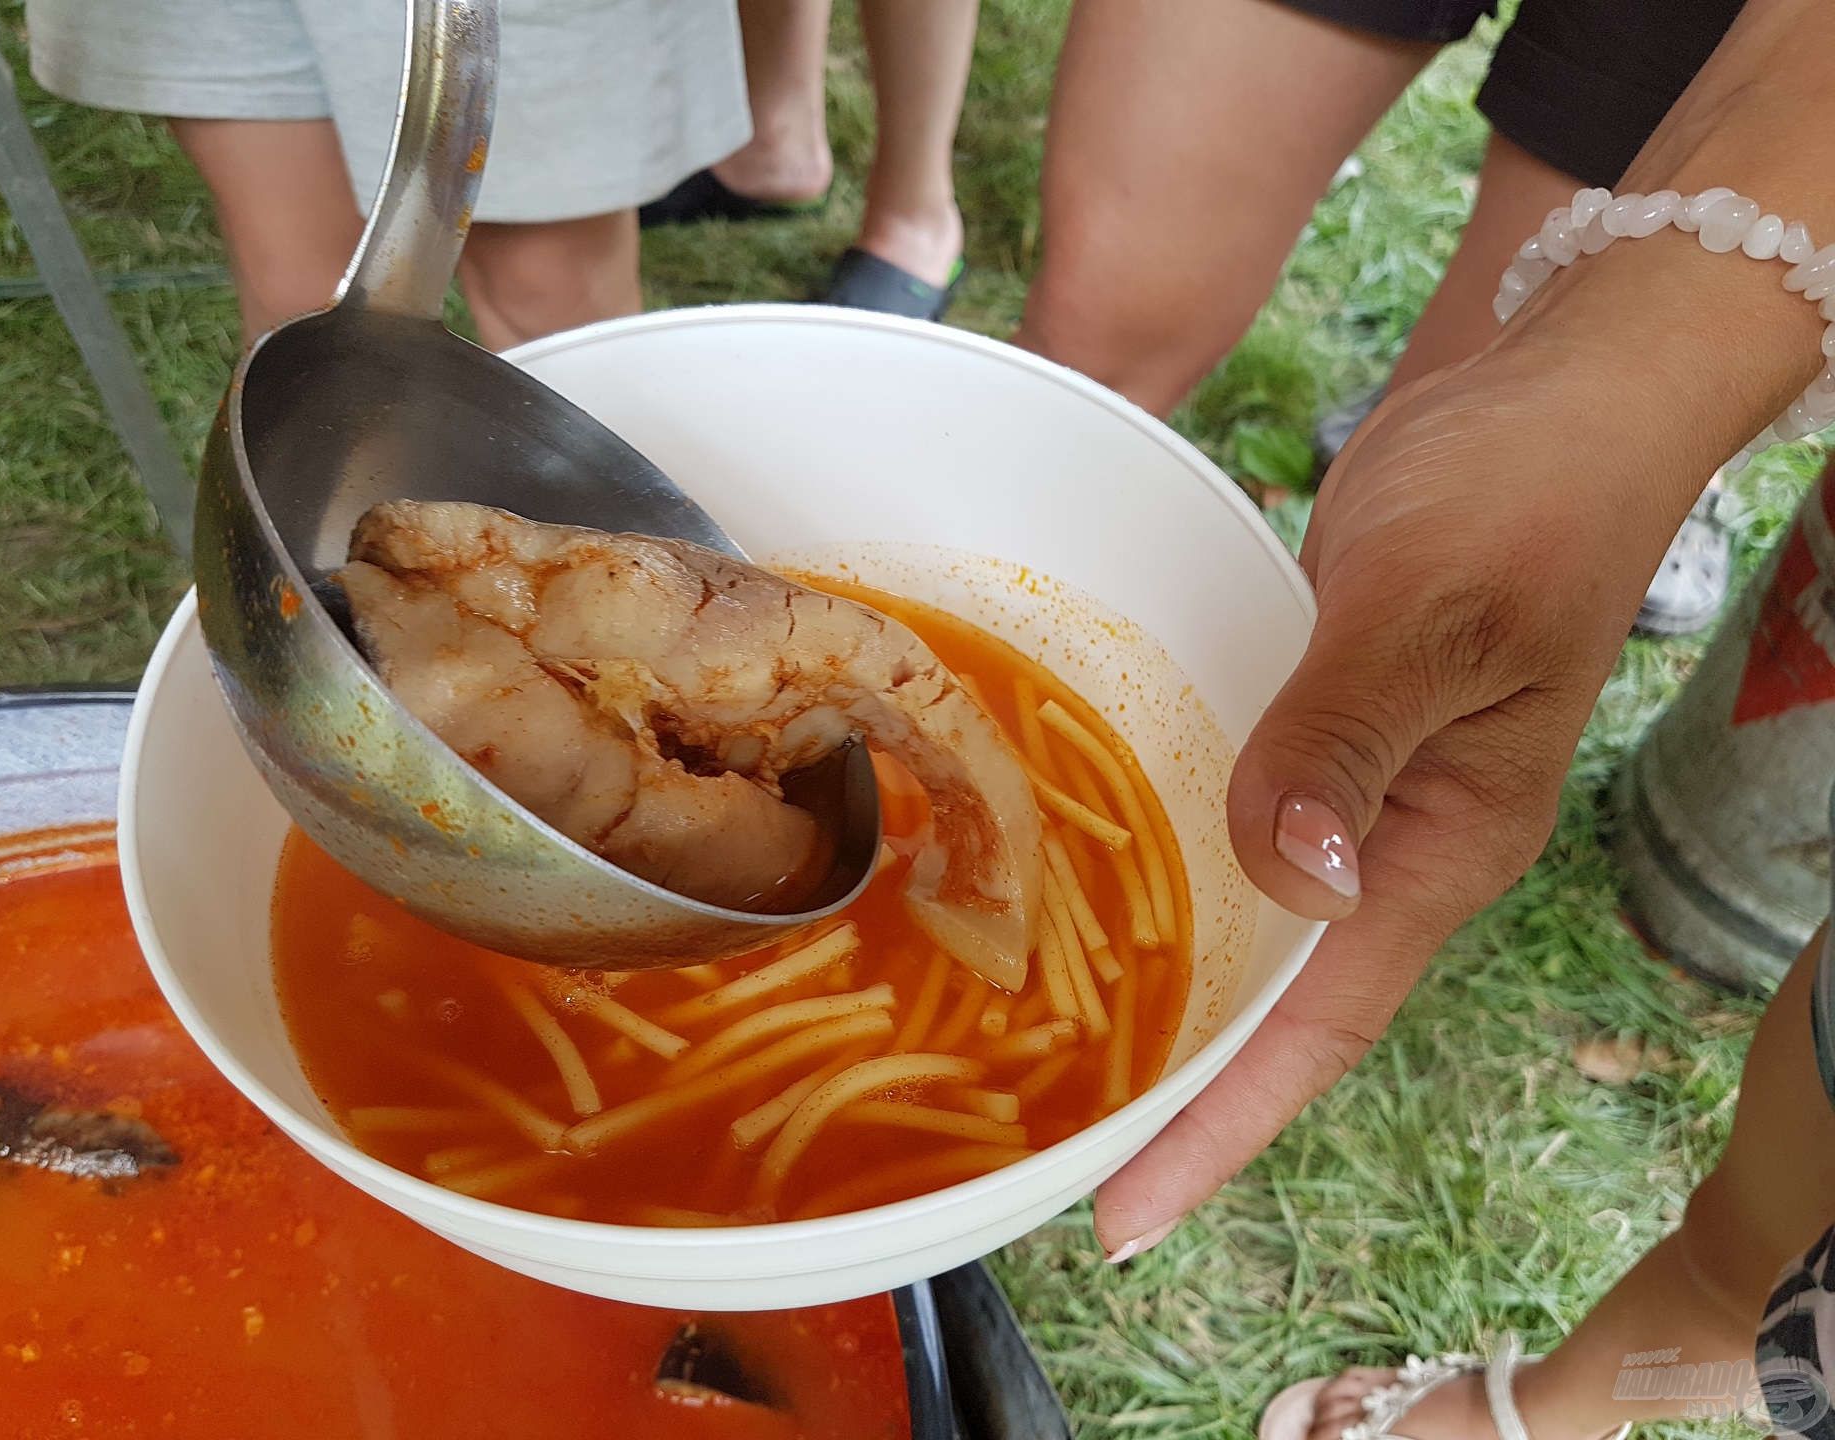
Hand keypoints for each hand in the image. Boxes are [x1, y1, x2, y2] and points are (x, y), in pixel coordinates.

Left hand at [1094, 357, 1701, 1260]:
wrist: (1553, 394)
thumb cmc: (1517, 495)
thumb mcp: (1428, 614)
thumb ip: (1349, 741)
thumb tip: (1297, 882)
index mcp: (1440, 847)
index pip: (1320, 1024)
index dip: (1220, 1126)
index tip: (1125, 1218)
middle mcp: (1396, 841)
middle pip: (1273, 998)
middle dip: (1173, 1085)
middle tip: (1044, 1148)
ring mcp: (1358, 785)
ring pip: (1249, 918)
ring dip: (1161, 983)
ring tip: (1043, 1049)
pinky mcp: (1320, 725)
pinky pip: (1235, 822)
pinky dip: (1164, 864)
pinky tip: (1083, 873)